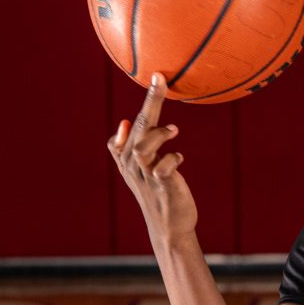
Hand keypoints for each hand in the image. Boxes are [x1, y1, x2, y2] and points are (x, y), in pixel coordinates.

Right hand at [109, 76, 197, 249]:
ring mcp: (147, 177)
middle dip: (151, 101)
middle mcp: (133, 166)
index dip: (145, 101)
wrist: (169, 228)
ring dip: (157, 134)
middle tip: (160, 80)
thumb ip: (128, 149)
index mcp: (127, 159)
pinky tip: (179, 158)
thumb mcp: (139, 171)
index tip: (156, 76)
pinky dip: (171, 159)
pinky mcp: (162, 187)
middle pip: (139, 128)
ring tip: (173, 130)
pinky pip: (162, 168)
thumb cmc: (157, 195)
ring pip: (143, 147)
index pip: (129, 126)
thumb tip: (124, 122)